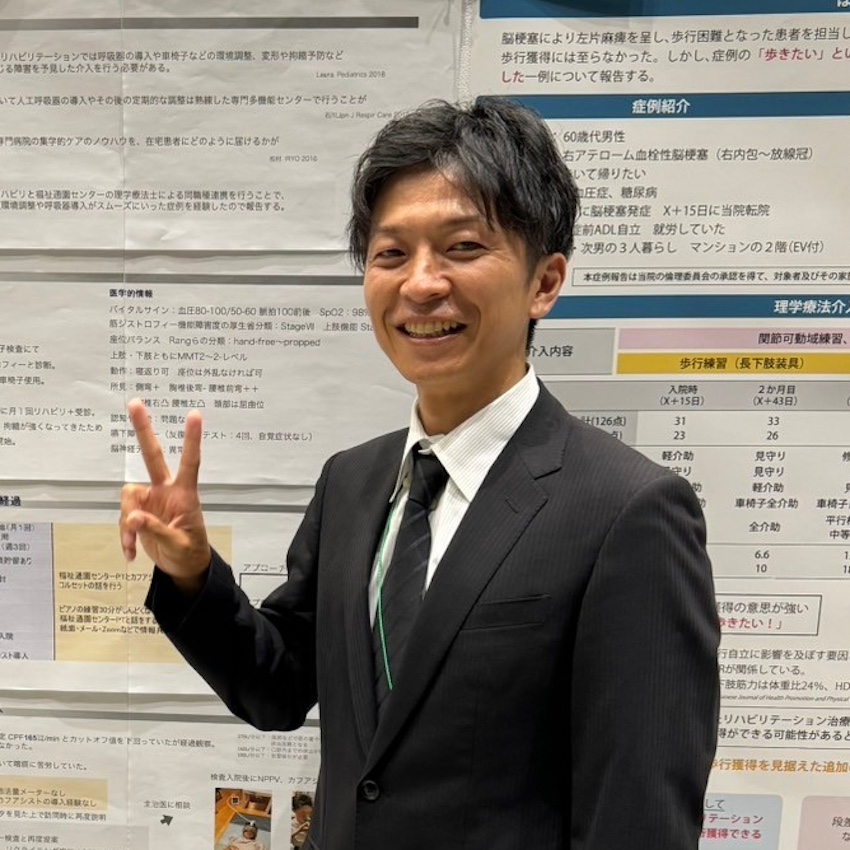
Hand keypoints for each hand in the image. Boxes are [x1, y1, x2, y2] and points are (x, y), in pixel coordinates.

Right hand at [119, 398, 210, 593]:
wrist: (184, 568)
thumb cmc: (189, 552)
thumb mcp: (178, 545)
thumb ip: (156, 530)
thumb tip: (133, 517)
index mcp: (184, 495)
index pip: (190, 462)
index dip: (191, 439)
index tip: (195, 414)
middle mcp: (166, 491)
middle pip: (152, 456)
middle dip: (143, 430)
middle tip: (135, 402)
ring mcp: (151, 500)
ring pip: (128, 498)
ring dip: (127, 523)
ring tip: (134, 545)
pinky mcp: (140, 513)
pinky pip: (124, 518)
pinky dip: (125, 536)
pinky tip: (131, 553)